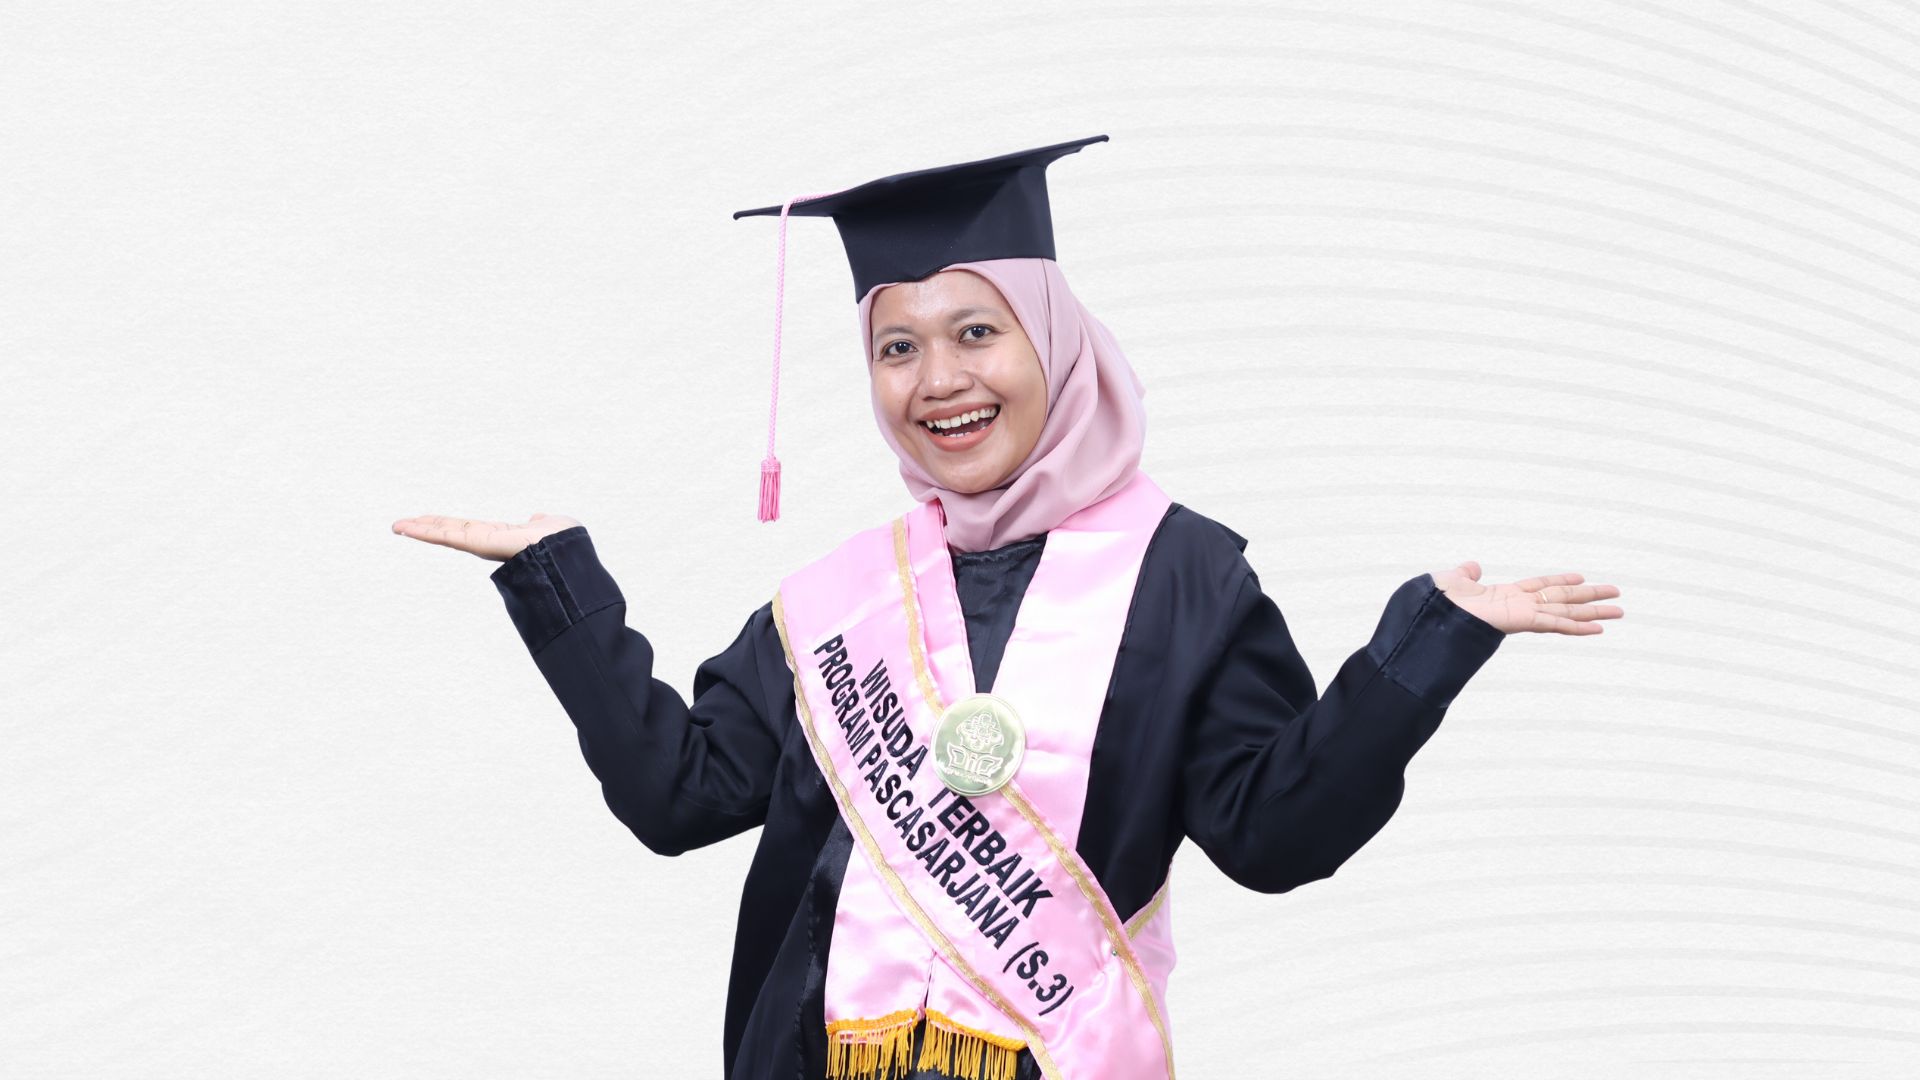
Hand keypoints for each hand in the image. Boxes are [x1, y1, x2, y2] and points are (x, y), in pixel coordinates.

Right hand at [391, 511, 582, 561]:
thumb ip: (541, 523)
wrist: (567, 555)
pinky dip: (427, 531)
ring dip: (420, 529)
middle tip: (401, 524)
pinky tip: (406, 527)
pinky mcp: (479, 544)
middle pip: (451, 532)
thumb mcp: (551, 527)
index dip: (449, 526)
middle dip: (427, 528)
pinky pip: (449, 536)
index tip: (430, 522)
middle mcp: (489, 543)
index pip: (469, 530)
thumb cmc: (565, 545)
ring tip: (397, 525)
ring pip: (446, 535)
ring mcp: (482, 545)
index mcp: (503, 537)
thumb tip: (538, 517)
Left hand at [1426, 560, 1622, 636]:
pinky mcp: (1522, 621)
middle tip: (1617, 598)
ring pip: (1566, 611)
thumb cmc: (1436, 601)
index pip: (1540, 586)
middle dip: (1589, 598)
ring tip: (1620, 612)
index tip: (1580, 577)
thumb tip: (1473, 566)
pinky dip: (1577, 625)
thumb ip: (1466, 574)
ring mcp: (1522, 614)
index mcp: (1505, 596)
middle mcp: (1518, 606)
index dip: (1560, 581)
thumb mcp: (1454, 579)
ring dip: (1593, 612)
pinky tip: (1598, 628)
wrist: (1429, 613)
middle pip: (1562, 599)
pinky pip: (1555, 623)